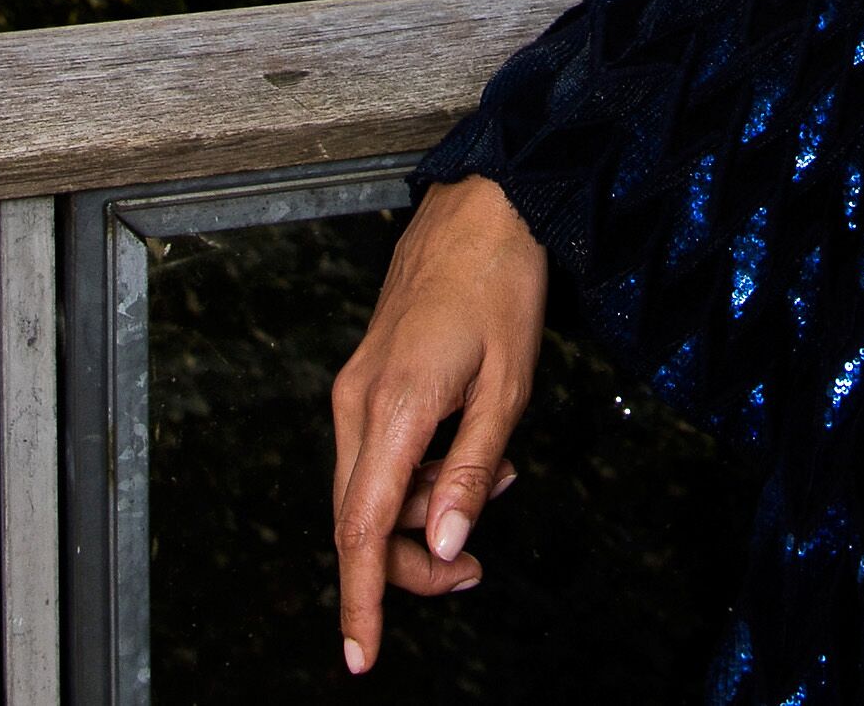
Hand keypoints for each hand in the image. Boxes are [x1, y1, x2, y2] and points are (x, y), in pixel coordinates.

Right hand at [328, 173, 547, 672]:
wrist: (482, 208)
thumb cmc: (502, 286)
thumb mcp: (509, 387)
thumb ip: (473, 472)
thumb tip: (448, 545)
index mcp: (394, 408)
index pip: (363, 528)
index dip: (362, 599)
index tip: (362, 656)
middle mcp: (358, 403)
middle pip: (361, 521)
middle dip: (410, 563)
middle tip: (473, 571)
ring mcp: (354, 390)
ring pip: (368, 490)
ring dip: (422, 513)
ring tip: (495, 484)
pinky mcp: (364, 380)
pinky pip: (376, 455)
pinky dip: (417, 476)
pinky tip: (468, 455)